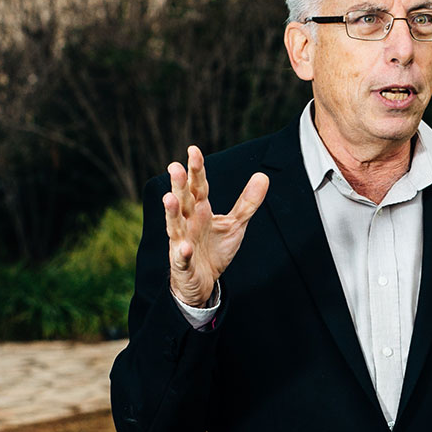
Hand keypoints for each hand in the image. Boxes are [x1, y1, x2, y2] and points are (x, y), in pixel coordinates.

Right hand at [164, 145, 268, 306]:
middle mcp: (188, 222)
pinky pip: (182, 257)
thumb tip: (263, 176)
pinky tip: (184, 247)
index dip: (196, 170)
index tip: (193, 150)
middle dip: (179, 185)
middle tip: (174, 167)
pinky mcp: (182, 263)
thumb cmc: (215, 248)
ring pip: (174, 225)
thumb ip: (247, 202)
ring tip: (169, 198)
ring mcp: (182, 241)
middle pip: (183, 200)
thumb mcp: (235, 224)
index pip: (198, 186)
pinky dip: (182, 253)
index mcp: (200, 209)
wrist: (203, 280)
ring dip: (172, 212)